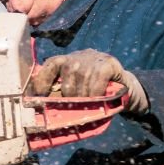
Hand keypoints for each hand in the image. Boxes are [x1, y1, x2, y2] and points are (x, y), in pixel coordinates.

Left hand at [30, 49, 149, 112]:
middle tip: (78, 107)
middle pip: (66, 80)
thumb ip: (63, 93)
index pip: (49, 65)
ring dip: (86, 99)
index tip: (38, 96)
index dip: (42, 80)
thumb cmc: (96, 92)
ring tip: (91, 104)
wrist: (125, 88)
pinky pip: (97, 83)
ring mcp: (93, 58)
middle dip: (71, 99)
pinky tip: (99, 98)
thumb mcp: (78, 90)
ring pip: (82, 83)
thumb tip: (44, 107)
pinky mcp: (108, 63)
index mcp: (67, 61)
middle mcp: (78, 56)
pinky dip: (96, 94)